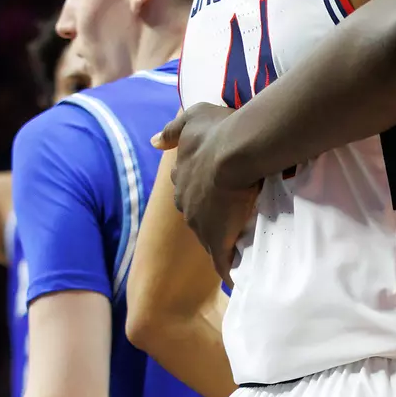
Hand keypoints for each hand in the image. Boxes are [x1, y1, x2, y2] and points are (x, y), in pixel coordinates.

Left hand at [153, 103, 257, 286]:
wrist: (234, 153)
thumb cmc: (218, 132)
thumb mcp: (193, 119)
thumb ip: (173, 129)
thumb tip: (154, 141)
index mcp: (181, 177)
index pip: (188, 188)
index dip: (202, 189)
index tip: (217, 190)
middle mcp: (185, 203)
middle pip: (197, 214)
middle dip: (211, 216)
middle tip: (233, 214)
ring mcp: (200, 224)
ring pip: (210, 237)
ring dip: (222, 239)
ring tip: (241, 242)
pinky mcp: (217, 240)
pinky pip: (222, 260)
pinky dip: (228, 268)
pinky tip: (236, 277)